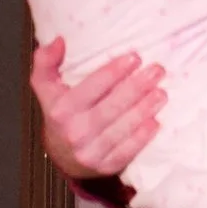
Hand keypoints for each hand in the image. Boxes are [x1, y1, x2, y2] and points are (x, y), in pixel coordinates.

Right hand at [30, 39, 165, 178]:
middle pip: (110, 108)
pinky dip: (141, 137)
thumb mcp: (46, 88)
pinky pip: (126, 152)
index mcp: (60, 110)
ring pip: (121, 129)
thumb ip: (46, 62)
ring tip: (161, 93)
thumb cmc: (60, 114)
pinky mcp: (105, 167)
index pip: (91, 88)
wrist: (61, 155)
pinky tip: (155, 122)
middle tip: (157, 71)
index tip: (134, 57)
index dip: (113, 72)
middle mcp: (74, 132)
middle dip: (136, 88)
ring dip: (143, 110)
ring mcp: (90, 152)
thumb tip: (59, 40)